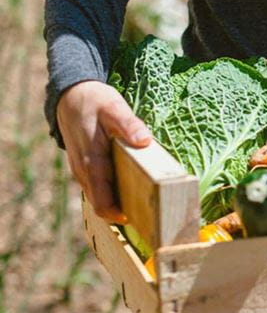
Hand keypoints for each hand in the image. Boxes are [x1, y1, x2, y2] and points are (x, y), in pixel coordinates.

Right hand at [56, 80, 151, 222]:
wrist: (69, 95)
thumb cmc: (94, 102)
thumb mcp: (114, 108)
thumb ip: (129, 125)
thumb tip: (144, 141)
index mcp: (91, 163)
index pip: (102, 203)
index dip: (119, 215)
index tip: (142, 217)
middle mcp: (84, 172)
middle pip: (102, 204)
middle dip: (124, 211)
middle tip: (151, 211)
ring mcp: (82, 171)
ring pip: (100, 196)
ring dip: (119, 201)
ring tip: (146, 200)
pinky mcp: (85, 167)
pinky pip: (99, 186)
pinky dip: (114, 190)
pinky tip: (134, 184)